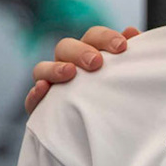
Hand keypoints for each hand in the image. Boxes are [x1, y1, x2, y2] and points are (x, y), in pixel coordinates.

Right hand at [24, 25, 139, 113]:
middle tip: (97, 62)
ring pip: (42, 68)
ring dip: (55, 68)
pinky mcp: (42, 108)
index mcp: (89, 53)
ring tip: (70, 72)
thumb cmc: (117, 97)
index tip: (122, 46)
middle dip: (81, 51)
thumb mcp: (125, 77)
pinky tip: (43, 88)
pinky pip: (32, 98)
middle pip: (65, 47)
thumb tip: (132, 32)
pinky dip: (35, 93)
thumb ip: (128, 57)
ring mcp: (51, 85)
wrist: (104, 133)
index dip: (105, 37)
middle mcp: (67, 65)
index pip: (93, 36)